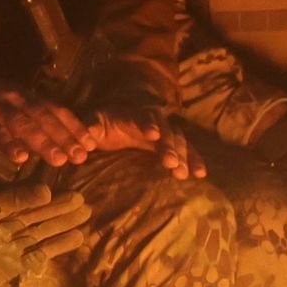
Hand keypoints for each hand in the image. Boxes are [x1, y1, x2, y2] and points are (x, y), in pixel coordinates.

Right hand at [0, 67, 105, 166]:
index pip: (56, 110)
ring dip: (43, 142)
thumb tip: (56, 143)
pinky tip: (20, 158)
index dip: (74, 127)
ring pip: (22, 124)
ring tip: (59, 160)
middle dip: (64, 137)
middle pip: (44, 118)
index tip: (92, 145)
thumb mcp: (8, 105)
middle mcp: (14, 97)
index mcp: (25, 95)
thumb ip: (30, 120)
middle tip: (80, 157)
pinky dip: (7, 143)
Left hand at [76, 111, 204, 179]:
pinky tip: (201, 173)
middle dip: (168, 146)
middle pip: (165, 130)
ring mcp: (166, 130)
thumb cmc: (106, 122)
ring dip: (182, 156)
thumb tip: (85, 141)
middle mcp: (154, 120)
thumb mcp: (94, 121)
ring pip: (178, 140)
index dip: (147, 124)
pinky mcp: (174, 142)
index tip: (153, 134)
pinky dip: (195, 160)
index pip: (141, 117)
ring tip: (182, 173)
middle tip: (170, 162)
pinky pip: (187, 149)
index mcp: (132, 114)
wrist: (122, 115)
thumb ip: (89, 129)